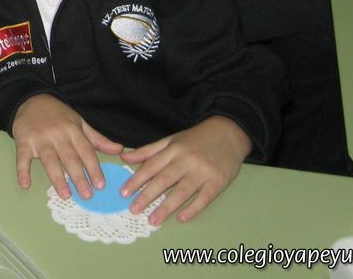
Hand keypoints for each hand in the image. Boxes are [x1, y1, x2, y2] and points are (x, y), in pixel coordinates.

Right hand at [11, 94, 123, 199]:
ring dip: (57, 178)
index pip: (86, 151)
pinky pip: (22, 158)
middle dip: (79, 177)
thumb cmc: (58, 115)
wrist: (31, 99)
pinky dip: (22, 171)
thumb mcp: (79, 123)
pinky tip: (25, 184)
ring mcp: (39, 139)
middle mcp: (58, 135)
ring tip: (65, 195)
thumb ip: (98, 139)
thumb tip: (120, 149)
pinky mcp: (23, 142)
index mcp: (73, 130)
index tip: (100, 185)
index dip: (93, 168)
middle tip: (87, 195)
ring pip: (50, 160)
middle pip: (69, 158)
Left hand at [119, 116, 250, 225]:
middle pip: (164, 179)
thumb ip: (148, 151)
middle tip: (133, 210)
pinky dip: (193, 208)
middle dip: (147, 196)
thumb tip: (125, 158)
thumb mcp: (171, 140)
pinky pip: (205, 197)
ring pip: (182, 191)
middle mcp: (186, 160)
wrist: (228, 133)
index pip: (151, 166)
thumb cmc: (196, 139)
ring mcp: (203, 171)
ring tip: (153, 220)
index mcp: (173, 149)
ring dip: (167, 207)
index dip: (136, 180)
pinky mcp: (219, 181)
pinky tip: (182, 218)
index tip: (124, 193)